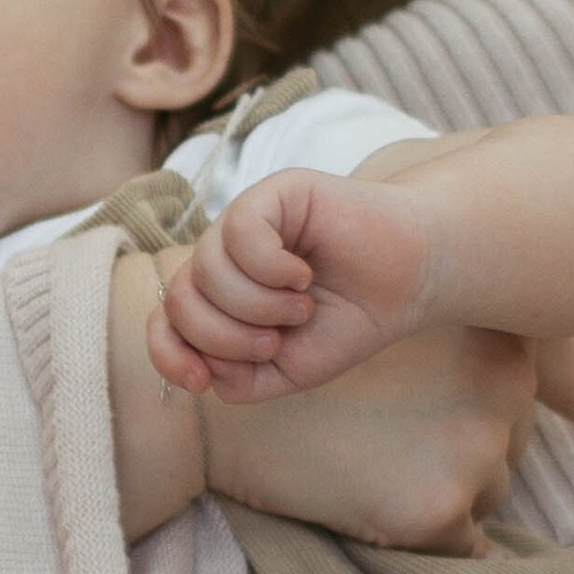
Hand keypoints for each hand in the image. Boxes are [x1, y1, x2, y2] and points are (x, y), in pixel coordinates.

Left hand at [150, 170, 432, 402]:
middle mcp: (221, 255)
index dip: (168, 353)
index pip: (163, 321)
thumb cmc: (348, 319)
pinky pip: (239, 233)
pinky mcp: (273, 193)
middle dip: (224, 337)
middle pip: (180, 300)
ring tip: (300, 306)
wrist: (410, 281)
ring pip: (207, 271)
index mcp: (218, 296)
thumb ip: (240, 380)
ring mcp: (243, 221)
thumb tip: (200, 370)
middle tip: (276, 338)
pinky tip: (303, 275)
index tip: (202, 379)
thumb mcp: (289, 369)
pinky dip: (272, 268)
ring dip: (257, 306)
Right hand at [194, 317, 541, 556]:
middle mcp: (502, 389)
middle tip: (393, 436)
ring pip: (489, 495)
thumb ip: (471, 362)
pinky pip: (466, 552)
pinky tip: (378, 508)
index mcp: (494, 340)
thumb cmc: (300, 369)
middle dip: (467, 452)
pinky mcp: (440, 509)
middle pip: (513, 445)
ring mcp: (474, 449)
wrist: (223, 405)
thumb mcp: (396, 337)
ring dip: (447, 494)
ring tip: (373, 464)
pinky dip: (434, 544)